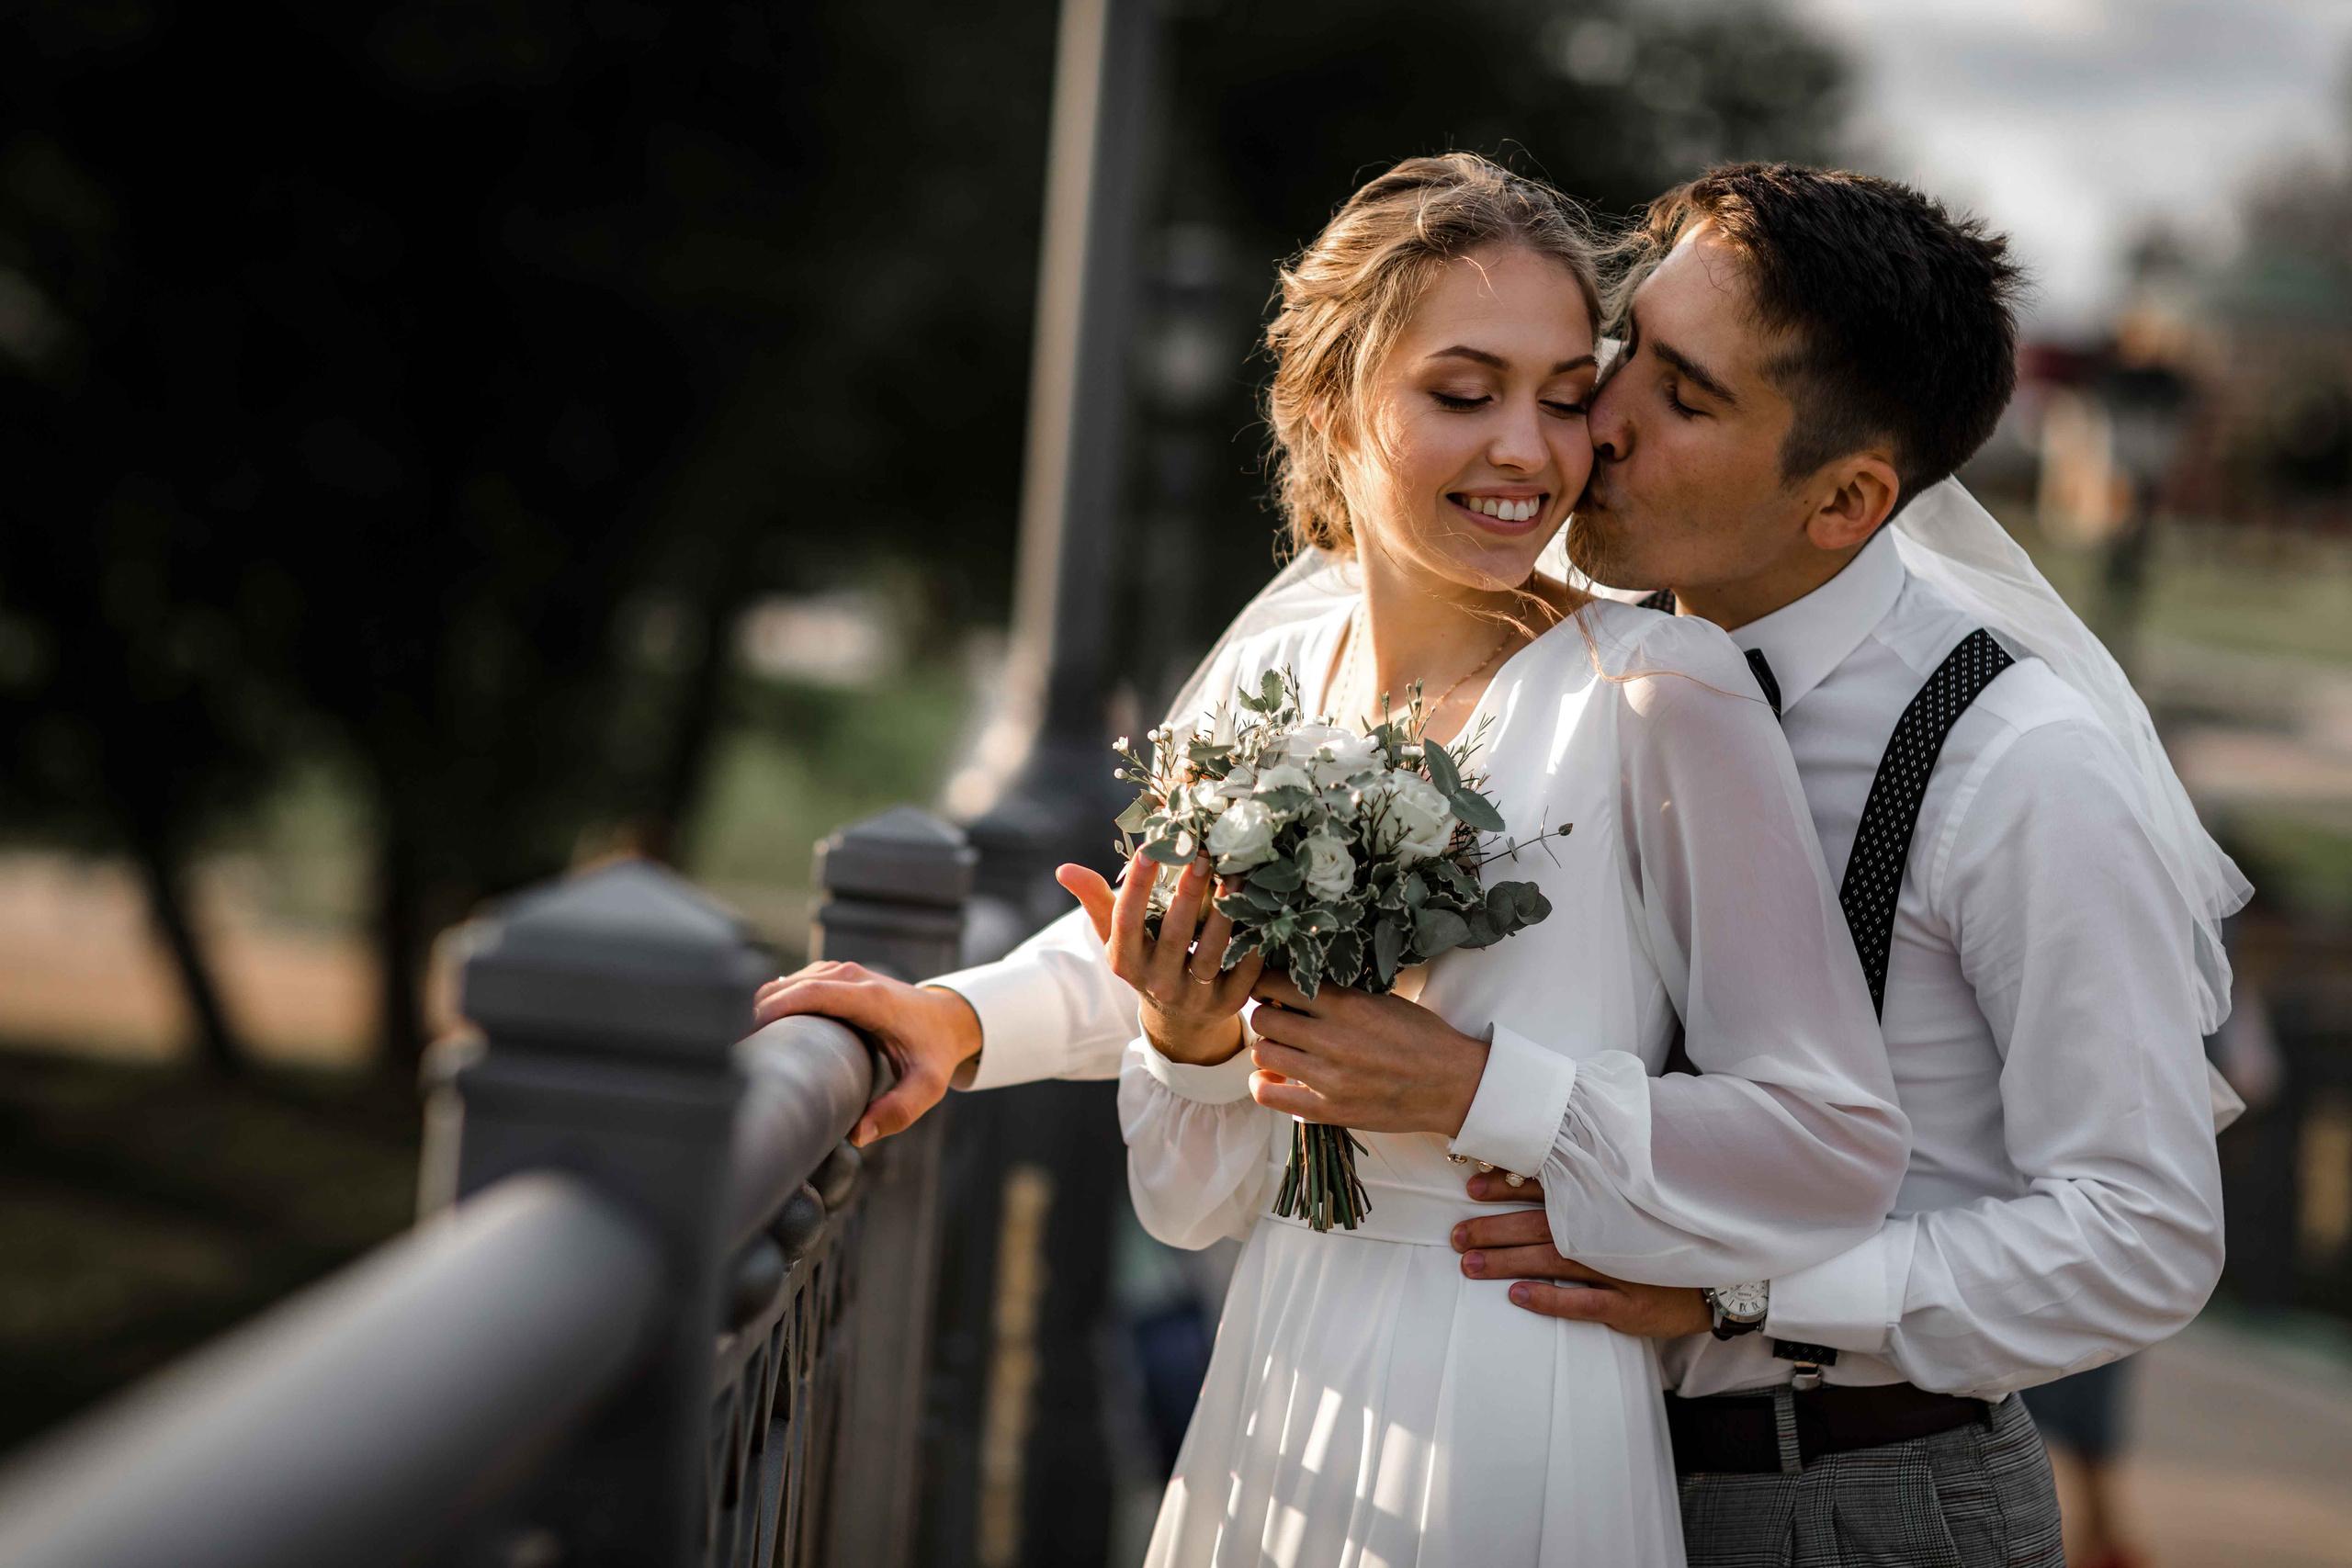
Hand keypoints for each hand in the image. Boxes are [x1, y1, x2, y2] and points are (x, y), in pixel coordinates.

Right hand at [753, 963, 981, 1146]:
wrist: (949, 1018)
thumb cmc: (935, 1053)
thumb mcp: (927, 1086)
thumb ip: (897, 1111)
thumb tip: (857, 1135)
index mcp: (869, 999)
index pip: (808, 994)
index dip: (770, 1011)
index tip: (742, 1040)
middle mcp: (852, 977)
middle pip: (788, 986)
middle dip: (755, 1014)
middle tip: (732, 1054)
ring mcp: (843, 971)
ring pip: (787, 982)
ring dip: (761, 1007)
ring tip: (742, 1046)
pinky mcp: (836, 975)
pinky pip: (795, 983)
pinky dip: (775, 1002)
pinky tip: (762, 1032)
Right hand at [1058, 851, 1262, 1065]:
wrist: (1181, 1016)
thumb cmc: (1147, 957)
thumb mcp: (1117, 935)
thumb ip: (1096, 900)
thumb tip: (1063, 869)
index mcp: (1126, 961)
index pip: (1126, 920)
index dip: (1136, 885)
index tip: (1150, 847)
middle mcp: (1157, 982)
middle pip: (1173, 935)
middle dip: (1188, 893)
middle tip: (1203, 853)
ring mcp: (1195, 997)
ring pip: (1212, 952)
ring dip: (1226, 911)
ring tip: (1238, 873)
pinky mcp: (1229, 1003)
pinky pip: (1245, 970)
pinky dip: (1253, 939)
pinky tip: (1261, 905)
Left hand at [1245, 971, 1487, 1136]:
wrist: (1453, 1085)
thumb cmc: (1423, 1039)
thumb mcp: (1384, 1000)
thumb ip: (1340, 995)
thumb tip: (1294, 988)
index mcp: (1347, 1005)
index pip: (1277, 984)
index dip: (1267, 984)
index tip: (1270, 988)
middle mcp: (1332, 1039)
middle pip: (1264, 1018)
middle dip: (1267, 1014)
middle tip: (1279, 1020)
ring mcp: (1328, 1077)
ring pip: (1263, 1052)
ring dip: (1269, 1048)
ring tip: (1284, 1049)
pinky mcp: (1329, 1110)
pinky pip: (1269, 1094)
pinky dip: (1263, 1084)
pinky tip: (1274, 1077)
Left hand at [1450, 1179, 1712, 1337]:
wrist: (1725, 1278)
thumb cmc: (1672, 1238)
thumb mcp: (1640, 1205)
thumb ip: (1601, 1188)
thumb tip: (1552, 1165)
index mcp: (1607, 1204)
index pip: (1551, 1188)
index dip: (1509, 1186)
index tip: (1473, 1186)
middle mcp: (1609, 1231)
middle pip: (1541, 1225)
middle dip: (1494, 1228)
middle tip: (1456, 1235)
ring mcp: (1620, 1268)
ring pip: (1554, 1261)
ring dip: (1508, 1262)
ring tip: (1470, 1264)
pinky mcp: (1631, 1305)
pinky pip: (1585, 1301)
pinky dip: (1550, 1298)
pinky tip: (1518, 1296)